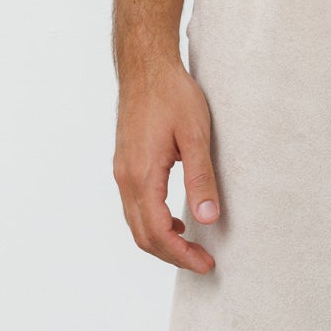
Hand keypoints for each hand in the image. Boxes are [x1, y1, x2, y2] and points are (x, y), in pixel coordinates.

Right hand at [113, 57, 221, 270]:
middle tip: (203, 262)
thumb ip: (201, 179)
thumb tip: (208, 219)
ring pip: (135, 223)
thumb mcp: (196, 135)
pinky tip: (176, 221)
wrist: (145, 66)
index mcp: (142, 174)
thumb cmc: (172, 94)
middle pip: (143, 236)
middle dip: (172, 256)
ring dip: (161, 242)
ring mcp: (121, 171)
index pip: (158, 232)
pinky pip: (134, 207)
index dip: (182, 255)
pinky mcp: (124, 164)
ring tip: (192, 248)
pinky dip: (153, 224)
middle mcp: (125, 177)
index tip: (206, 263)